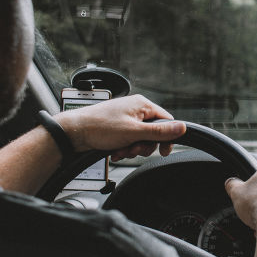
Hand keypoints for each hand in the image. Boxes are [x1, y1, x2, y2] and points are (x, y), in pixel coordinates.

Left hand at [54, 94, 185, 159]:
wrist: (74, 132)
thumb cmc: (99, 127)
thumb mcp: (134, 132)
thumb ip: (160, 132)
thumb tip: (182, 128)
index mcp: (142, 105)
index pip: (166, 120)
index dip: (166, 137)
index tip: (163, 151)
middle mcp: (135, 109)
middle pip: (153, 132)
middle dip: (144, 145)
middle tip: (134, 148)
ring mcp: (125, 119)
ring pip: (140, 138)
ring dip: (133, 149)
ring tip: (121, 150)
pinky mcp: (117, 128)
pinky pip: (129, 140)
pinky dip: (124, 148)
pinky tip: (115, 151)